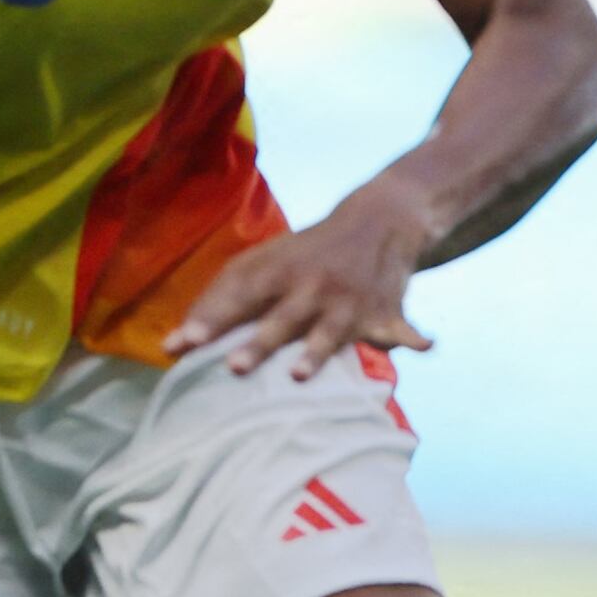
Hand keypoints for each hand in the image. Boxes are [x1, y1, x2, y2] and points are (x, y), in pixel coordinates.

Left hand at [166, 193, 431, 378]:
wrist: (377, 220)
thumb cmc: (303, 254)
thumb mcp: (261, 263)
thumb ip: (219, 301)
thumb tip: (172, 345)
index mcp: (275, 273)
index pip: (235, 299)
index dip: (208, 322)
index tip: (180, 345)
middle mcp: (311, 287)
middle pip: (280, 320)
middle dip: (259, 344)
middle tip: (234, 367)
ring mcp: (350, 301)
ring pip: (331, 332)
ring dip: (316, 352)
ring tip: (299, 376)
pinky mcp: (385, 311)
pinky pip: (402, 326)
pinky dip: (415, 336)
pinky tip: (425, 345)